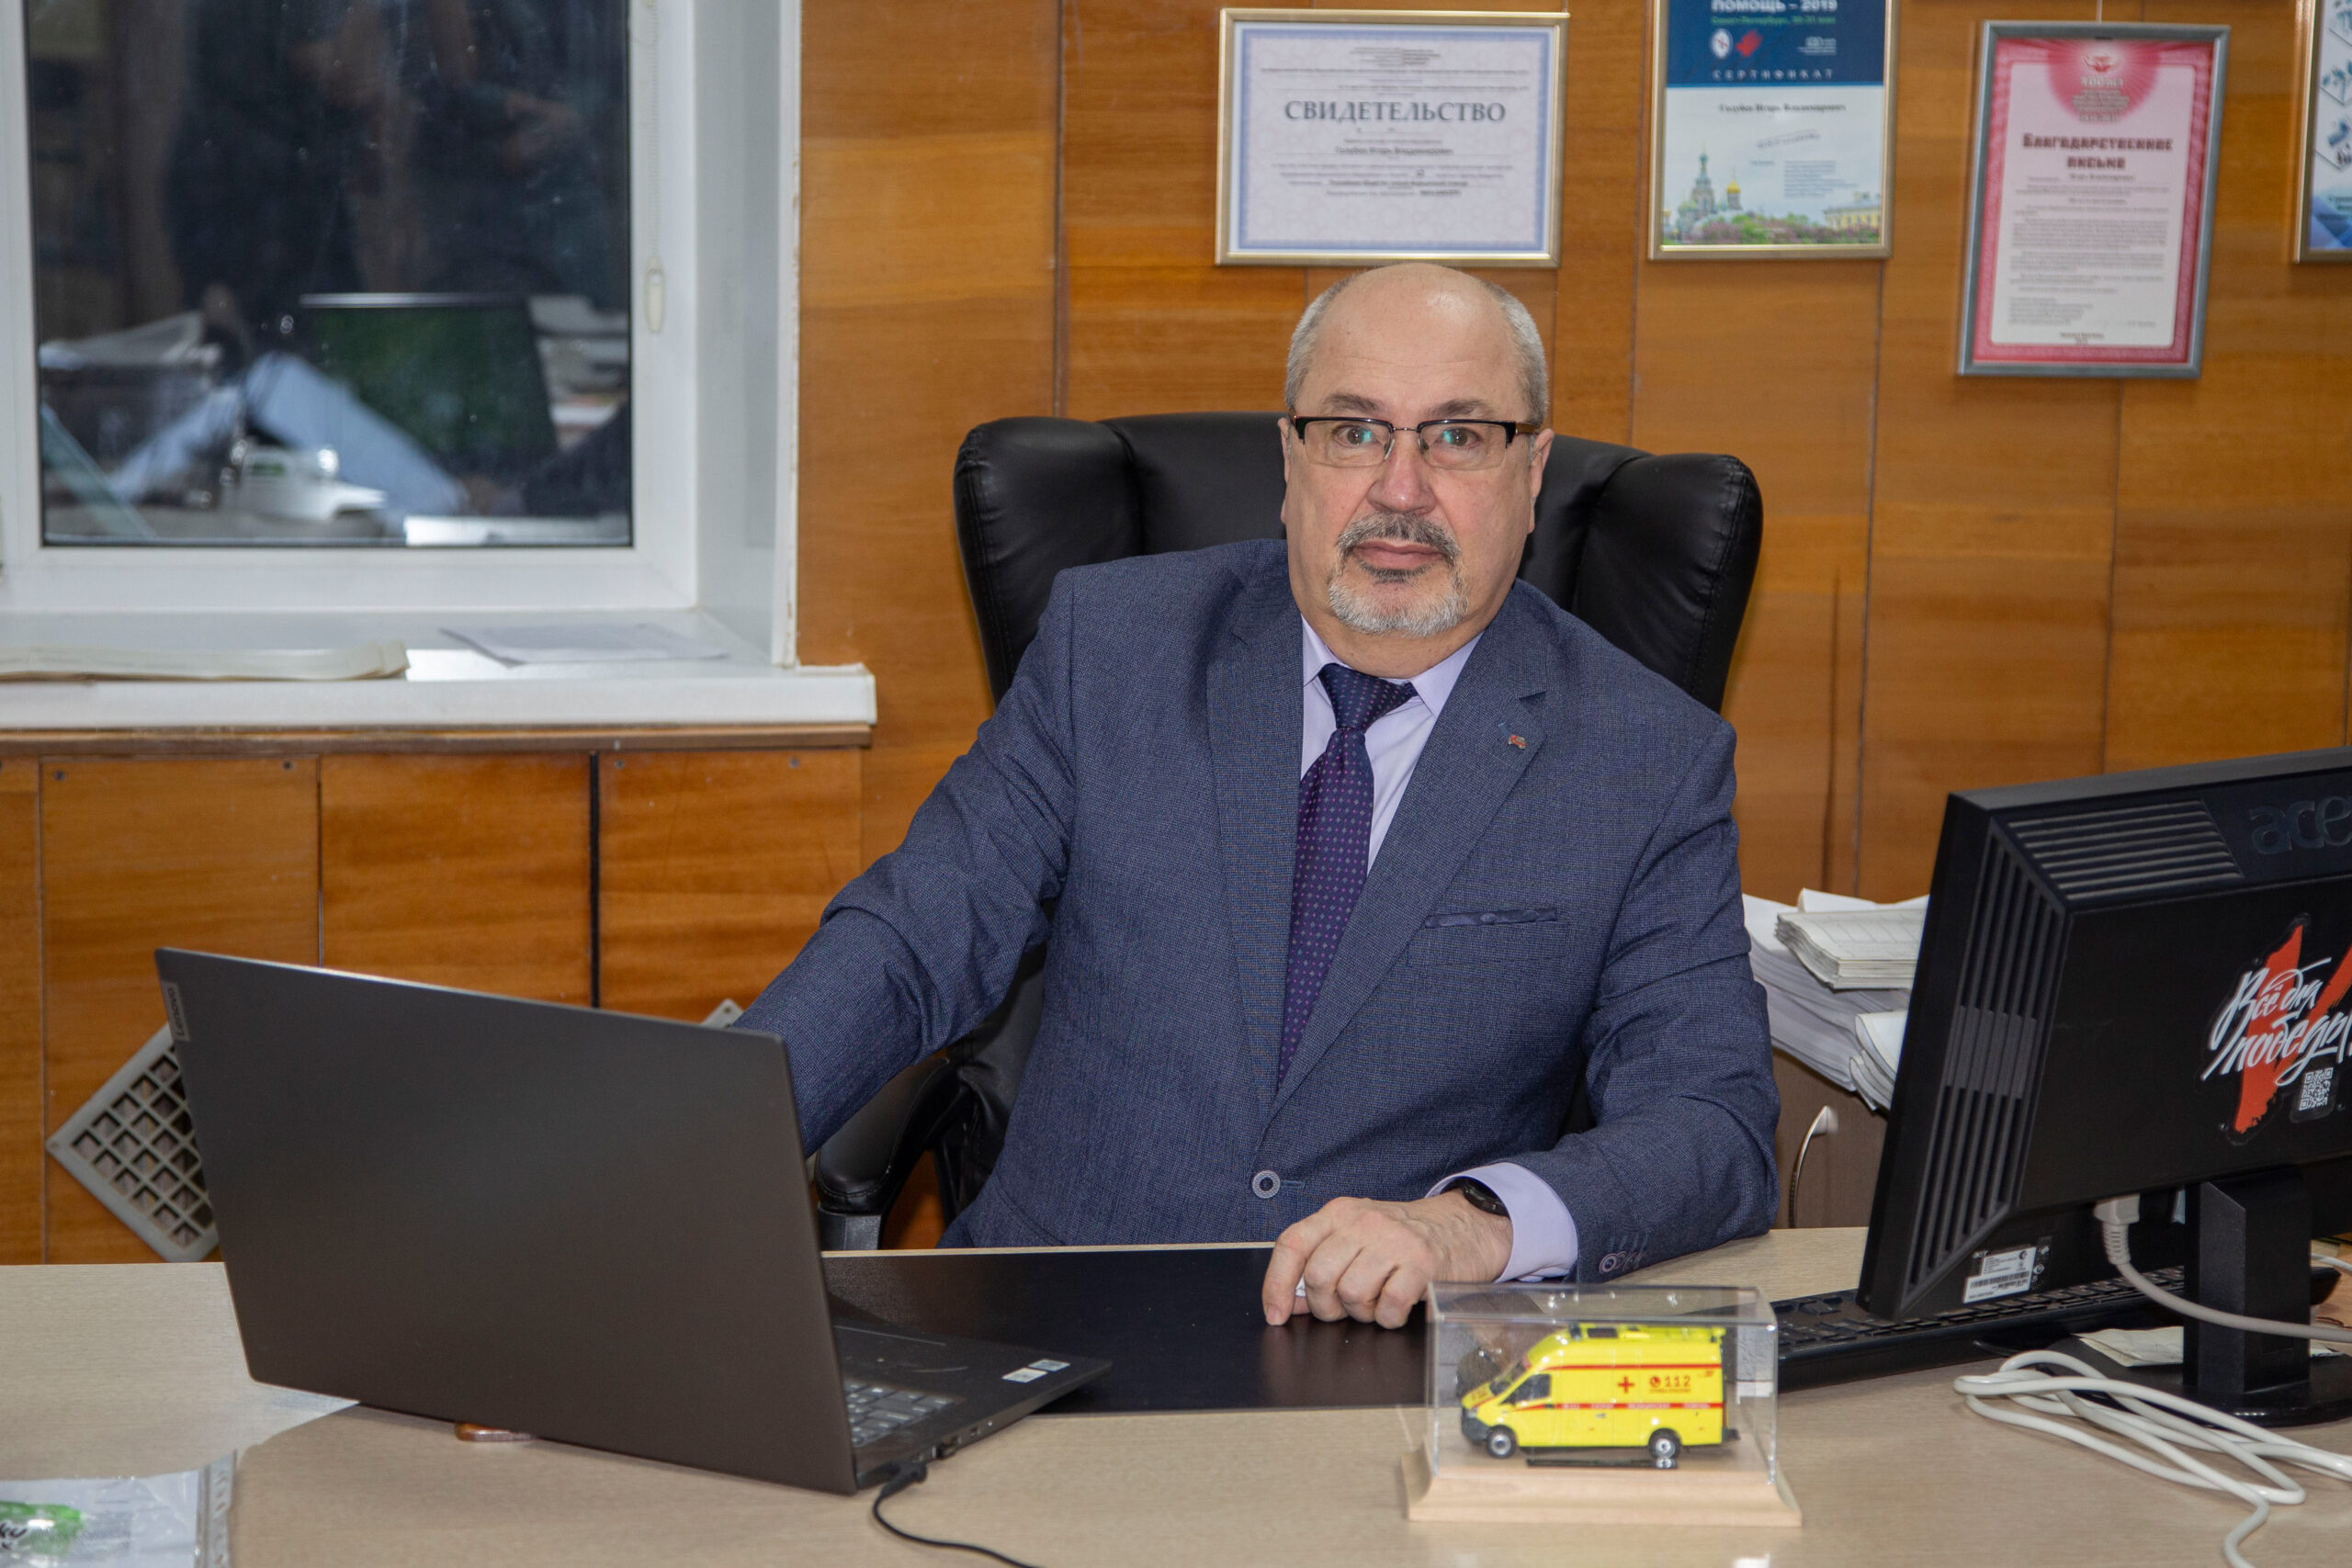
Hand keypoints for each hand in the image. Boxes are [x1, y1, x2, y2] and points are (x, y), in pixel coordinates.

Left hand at [1260, 1192, 1512, 1329]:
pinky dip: (1389, 1318)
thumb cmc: (1404, 1238)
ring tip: (1376, 1303)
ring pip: (1351, 1293)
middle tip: (1345, 1308)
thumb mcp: (1358, 1238)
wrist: (1464, 1227)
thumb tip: (1289, 1301)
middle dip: (1326, 1307)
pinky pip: (1389, 1304)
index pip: (1292, 1244)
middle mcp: (1363, 1222)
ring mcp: (1394, 1240)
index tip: (1276, 1314)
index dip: (1276, 1284)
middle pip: (1319, 1276)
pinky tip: (1396, 1308)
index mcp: (1339, 1213)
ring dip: (1361, 1312)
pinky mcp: (1423, 1263)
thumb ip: (1322, 1262)